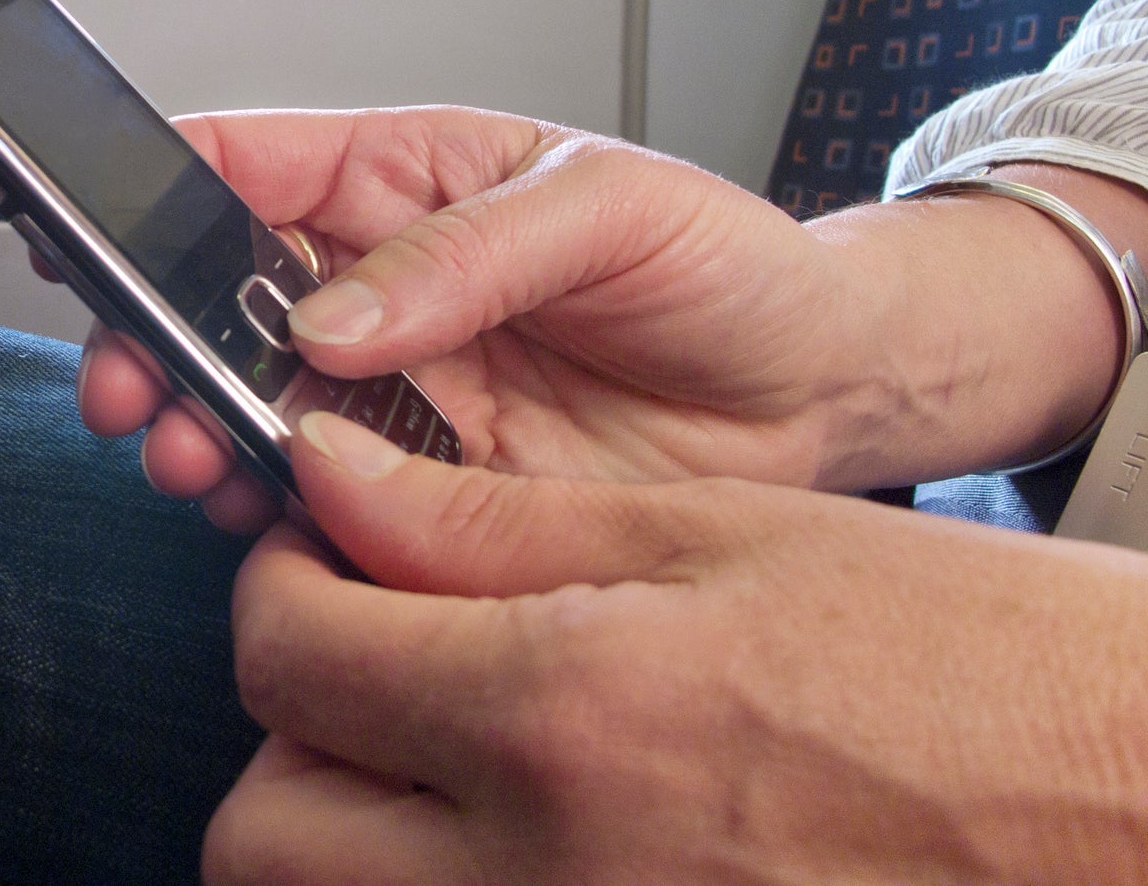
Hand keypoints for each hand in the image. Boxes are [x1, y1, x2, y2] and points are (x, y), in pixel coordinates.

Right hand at [75, 108, 1128, 530]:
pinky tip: (260, 512)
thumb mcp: (606, 206)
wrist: (820, 393)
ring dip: (199, 426)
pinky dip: (275, 508)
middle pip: (216, 294)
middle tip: (131, 382)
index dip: (150, 185)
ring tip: (187, 453)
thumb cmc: (724, 264)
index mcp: (403, 177)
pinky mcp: (428, 480)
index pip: (245, 161)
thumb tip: (331, 311)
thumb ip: (462, 252)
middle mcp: (380, 283)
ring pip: (252, 399)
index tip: (83, 224)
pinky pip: (322, 493)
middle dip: (152, 336)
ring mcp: (396, 385)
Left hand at [202, 413, 1147, 883]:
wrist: (1121, 806)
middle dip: (290, 731)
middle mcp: (544, 880)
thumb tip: (327, 479)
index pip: (284, 658)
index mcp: (563, 717)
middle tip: (369, 663)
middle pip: (263, 834)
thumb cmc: (956, 660)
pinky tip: (512, 833)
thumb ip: (489, 523)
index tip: (320, 559)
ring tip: (439, 754)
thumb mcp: (717, 539)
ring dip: (340, 834)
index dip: (279, 585)